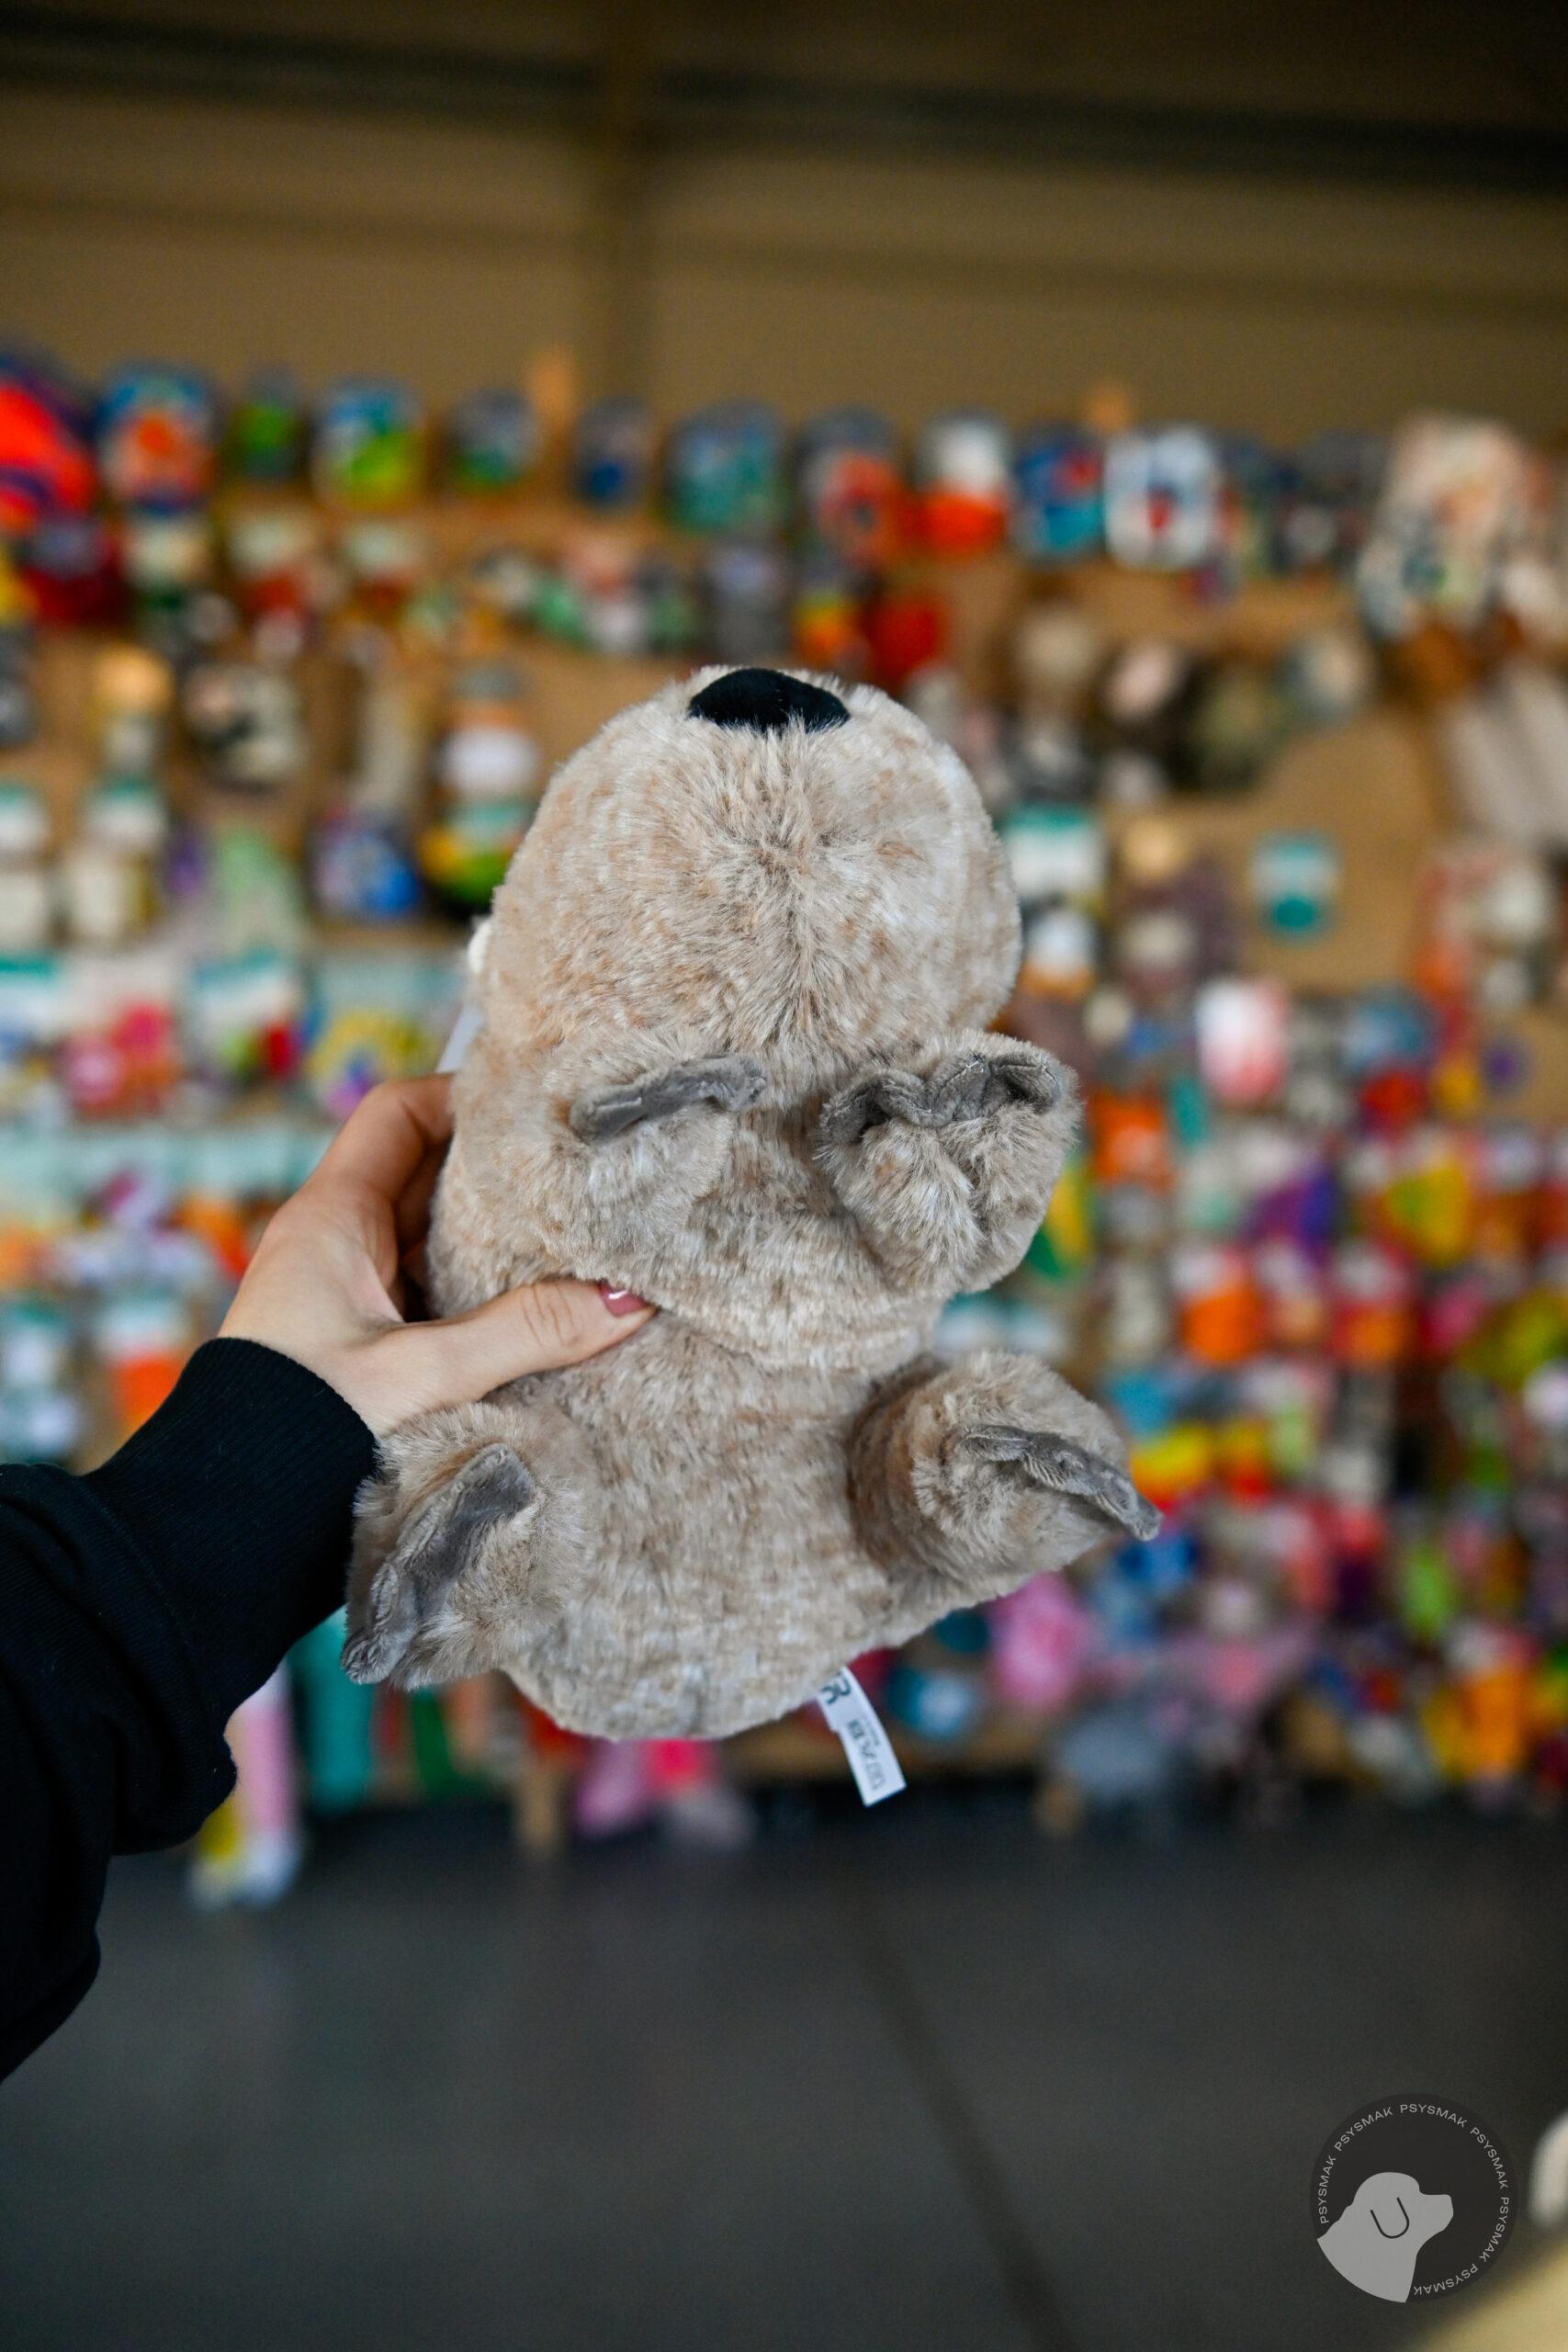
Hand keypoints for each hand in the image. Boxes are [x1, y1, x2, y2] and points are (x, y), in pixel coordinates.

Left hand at [220, 1076, 652, 1435]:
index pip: (399, 1113)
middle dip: (504, 1180)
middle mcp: (334, 1247)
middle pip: (429, 1177)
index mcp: (330, 1219)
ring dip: (499, 1249)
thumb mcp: (423, 1377)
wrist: (224, 1535)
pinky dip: (483, 1302)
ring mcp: (346, 1301)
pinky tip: (544, 1321)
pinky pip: (434, 1302)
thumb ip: (526, 1334)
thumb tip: (629, 1300)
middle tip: (584, 1182)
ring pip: (435, 1245)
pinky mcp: (361, 1353)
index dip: (466, 1098)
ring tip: (582, 1249)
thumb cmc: (300, 1438)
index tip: (541, 1110)